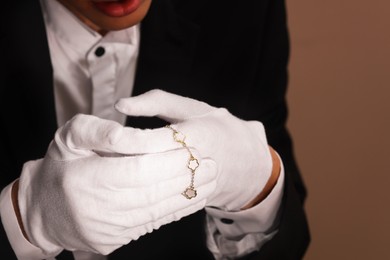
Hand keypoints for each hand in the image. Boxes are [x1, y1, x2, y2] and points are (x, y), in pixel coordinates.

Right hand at [17, 114, 216, 255]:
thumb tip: (131, 135)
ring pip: (157, 210)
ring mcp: (107, 229)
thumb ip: (100, 130)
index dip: (168, 159)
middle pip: (153, 191)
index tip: (192, 148)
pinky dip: (176, 210)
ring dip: (187, 194)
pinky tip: (194, 198)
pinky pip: (152, 224)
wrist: (44, 210)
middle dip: (186, 177)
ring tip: (210, 179)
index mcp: (85, 178)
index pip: (138, 169)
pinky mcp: (114, 240)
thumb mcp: (70, 137)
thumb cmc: (59, 166)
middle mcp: (97, 209)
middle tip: (212, 163)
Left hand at [115, 89, 272, 210]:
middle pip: (151, 168)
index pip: (153, 140)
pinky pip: (165, 202)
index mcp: (197, 134)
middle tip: (96, 164)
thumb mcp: (193, 108)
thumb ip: (158, 102)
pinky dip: (145, 199)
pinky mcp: (194, 200)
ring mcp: (197, 184)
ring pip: (155, 189)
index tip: (105, 140)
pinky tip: (126, 194)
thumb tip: (120, 104)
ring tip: (106, 180)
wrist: (249, 162)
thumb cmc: (218, 128)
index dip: (126, 141)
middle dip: (122, 167)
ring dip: (130, 186)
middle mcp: (198, 161)